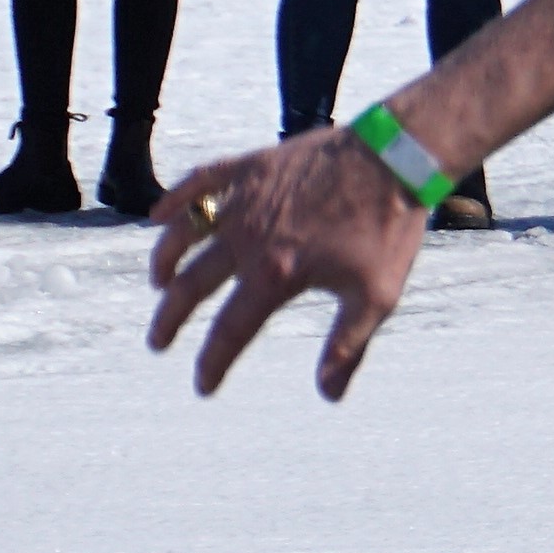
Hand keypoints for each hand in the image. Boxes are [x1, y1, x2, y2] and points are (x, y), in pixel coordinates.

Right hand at [149, 123, 435, 398]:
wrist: (394, 158)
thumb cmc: (388, 231)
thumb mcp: (376, 296)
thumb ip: (347, 346)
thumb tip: (328, 394)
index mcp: (275, 275)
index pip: (230, 330)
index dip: (213, 363)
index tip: (203, 386)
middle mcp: (247, 238)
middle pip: (192, 286)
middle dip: (171, 319)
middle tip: (159, 342)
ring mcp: (243, 199)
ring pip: (185, 235)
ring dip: (166, 262)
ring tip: (159, 285)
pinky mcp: (249, 167)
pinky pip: (198, 183)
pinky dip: (174, 201)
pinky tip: (158, 218)